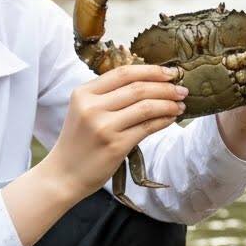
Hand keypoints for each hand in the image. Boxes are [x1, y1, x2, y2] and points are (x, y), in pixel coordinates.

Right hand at [44, 64, 187, 197]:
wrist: (63, 175)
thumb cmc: (78, 141)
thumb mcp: (84, 110)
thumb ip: (108, 95)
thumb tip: (149, 82)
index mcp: (83, 93)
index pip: (123, 73)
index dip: (151, 70)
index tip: (170, 72)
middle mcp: (92, 107)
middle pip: (138, 88)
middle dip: (165, 87)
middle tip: (182, 89)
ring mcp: (104, 127)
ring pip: (146, 106)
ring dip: (168, 103)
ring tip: (180, 104)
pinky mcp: (115, 146)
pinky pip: (147, 127)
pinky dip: (163, 121)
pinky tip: (171, 118)